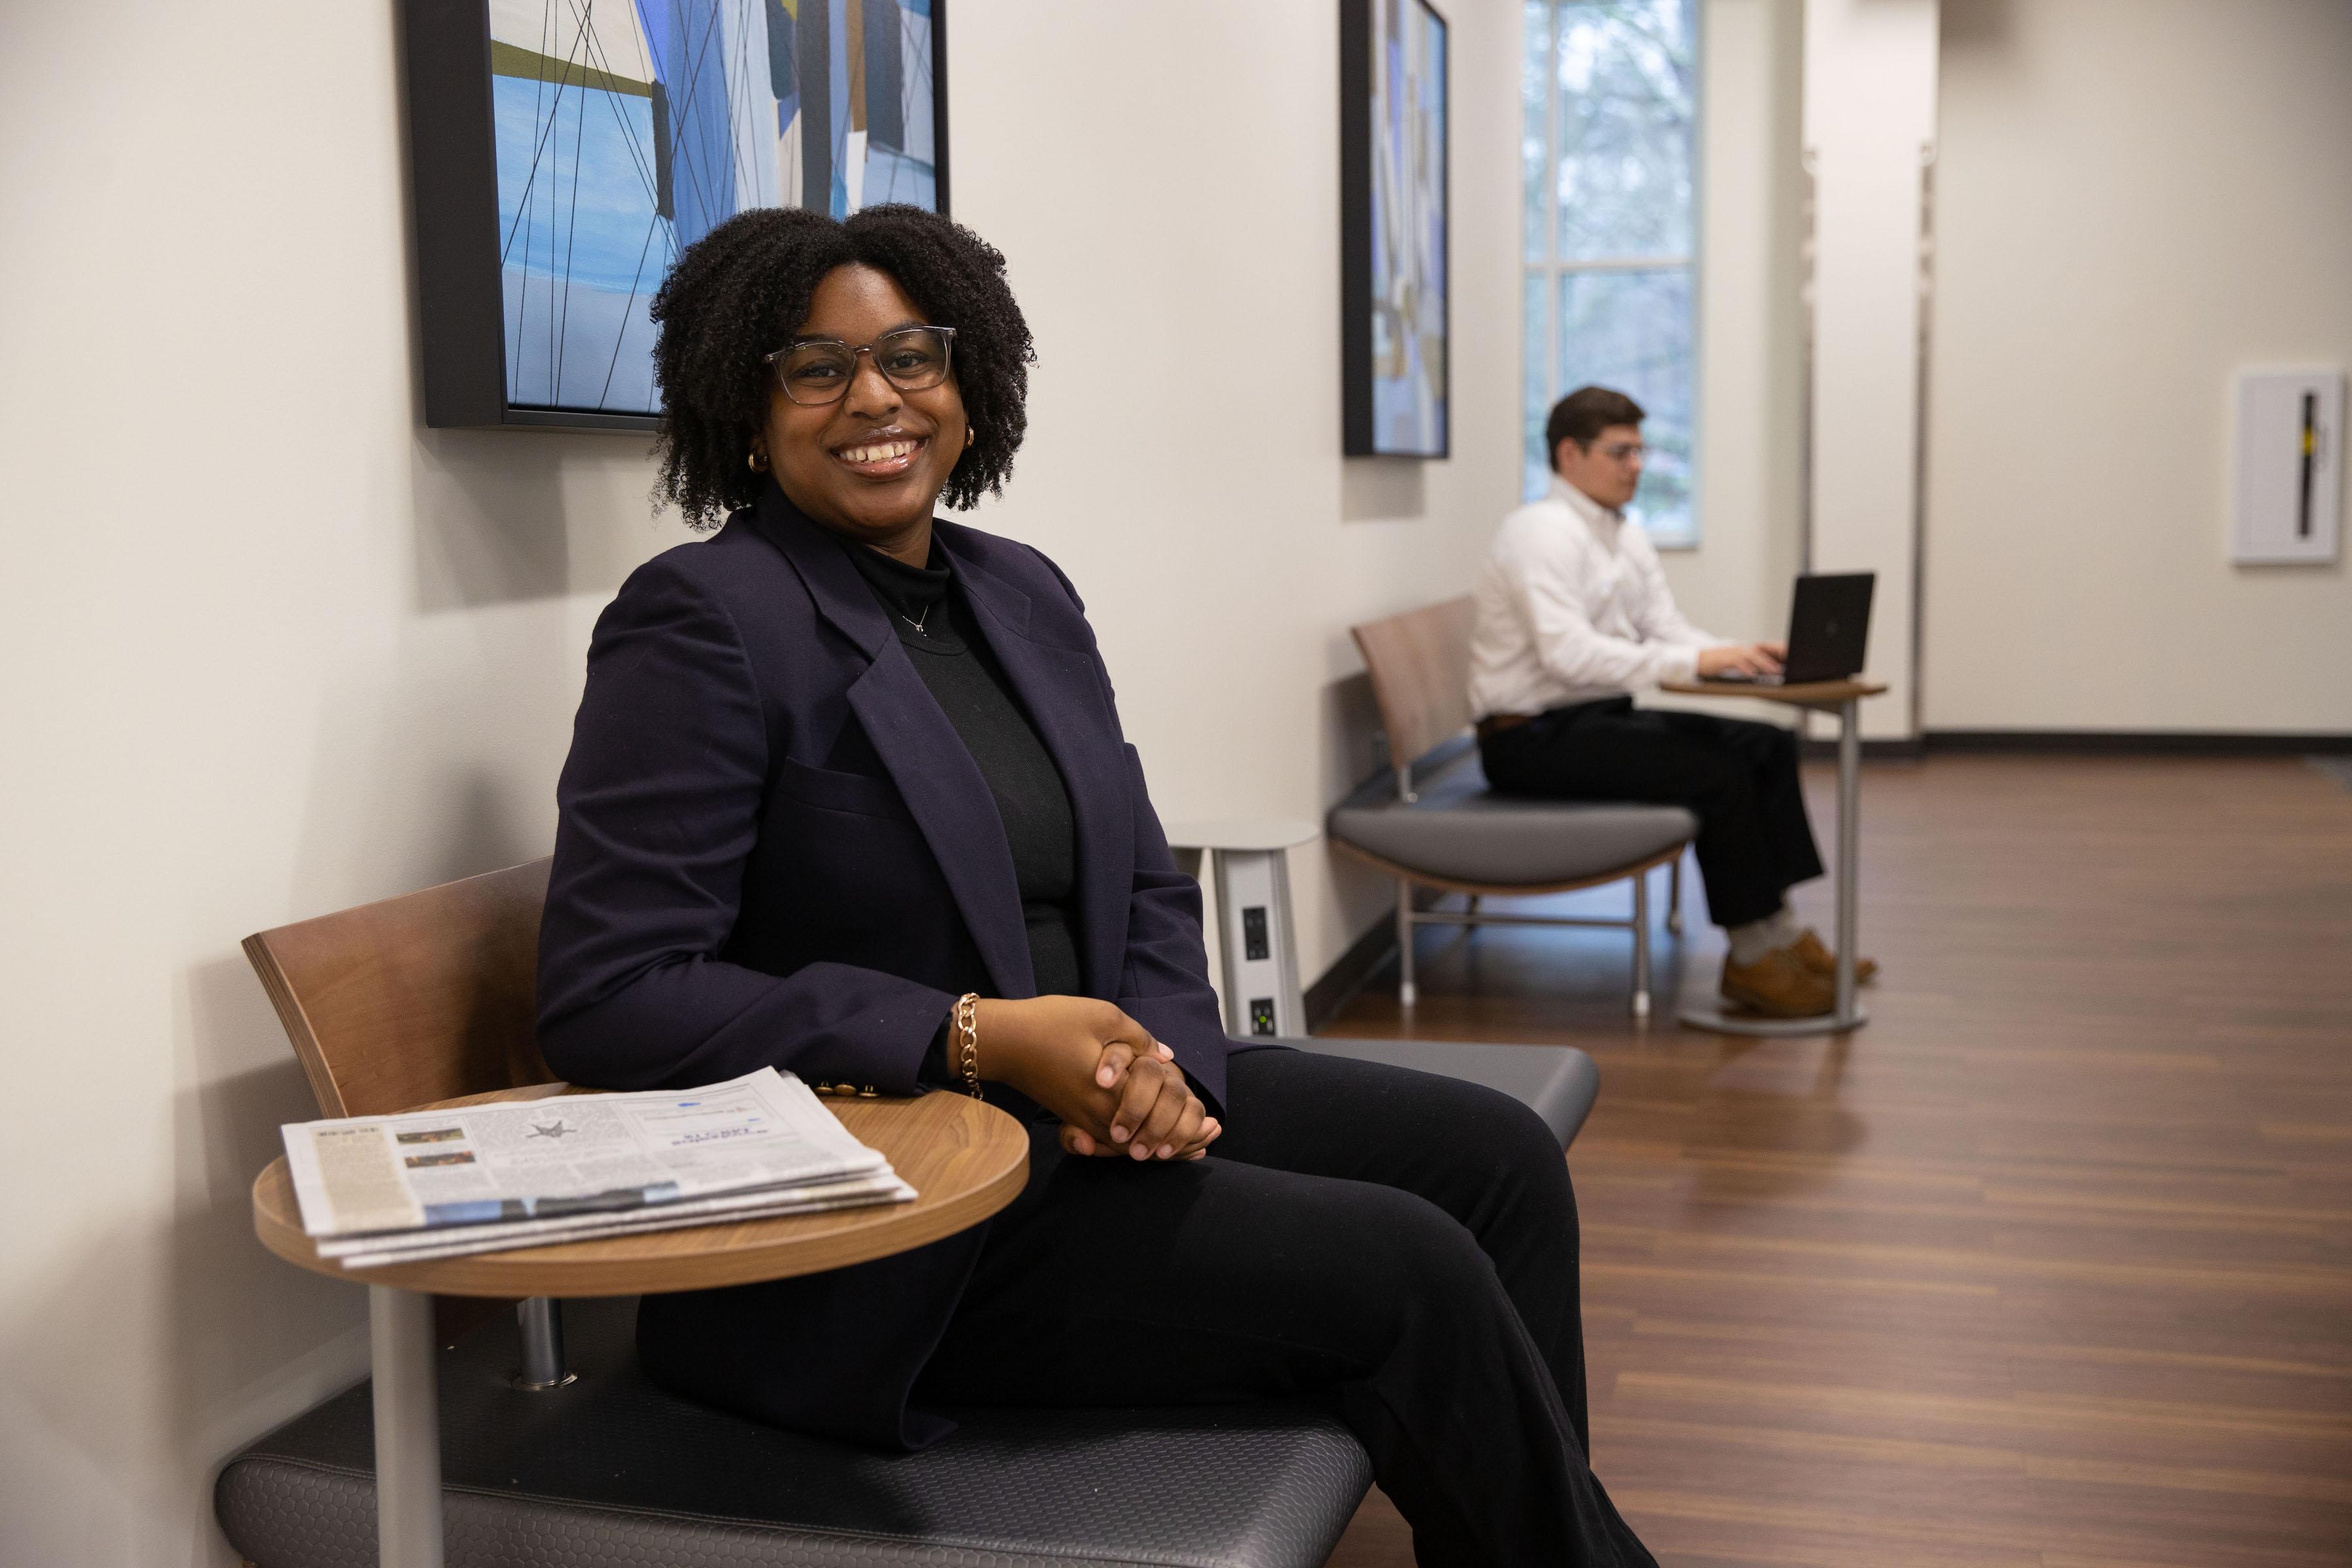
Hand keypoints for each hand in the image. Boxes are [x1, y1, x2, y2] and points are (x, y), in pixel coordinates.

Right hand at [969, 997, 1221, 1162]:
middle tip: (1207, 1144)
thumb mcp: (1102, 1016)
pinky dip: (1130, 1142)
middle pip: (1146, 1138)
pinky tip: (1143, 1140)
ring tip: (1186, 1148)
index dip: (1186, 1123)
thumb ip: (1140, 1038)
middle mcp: (1097, 1112)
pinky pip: (1105, 1140)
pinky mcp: (1069, 1116)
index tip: (1212, 1128)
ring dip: (1156, 1144)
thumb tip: (1166, 1059)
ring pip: (1126, 1145)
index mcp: (1110, 1090)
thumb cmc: (1050, 1023)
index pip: (1157, 1115)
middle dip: (1178, 1142)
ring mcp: (1080, 1118)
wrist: (1002, 1041)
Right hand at [1697, 641, 1783, 677]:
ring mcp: (1733, 653)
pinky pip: (1737, 662)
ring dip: (1764, 663)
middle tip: (1790, 658)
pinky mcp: (1724, 659)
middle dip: (1777, 651)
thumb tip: (1766, 671)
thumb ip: (1750, 665)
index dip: (1780, 649)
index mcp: (1746, 650)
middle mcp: (1742, 649)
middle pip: (1763, 647)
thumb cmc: (1718, 663)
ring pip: (1752, 655)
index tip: (1792, 654)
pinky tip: (1752, 674)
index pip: (1766, 647)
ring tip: (1775, 671)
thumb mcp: (1737, 663)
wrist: (1697, 660)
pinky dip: (1745, 668)